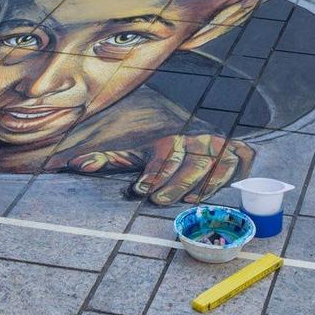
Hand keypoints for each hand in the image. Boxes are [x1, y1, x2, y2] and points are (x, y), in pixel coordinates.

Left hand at [50, 134, 254, 204]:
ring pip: (220, 160)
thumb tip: (71, 165)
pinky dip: (243, 168)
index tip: (138, 191)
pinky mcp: (232, 146)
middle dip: (176, 182)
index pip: (163, 154)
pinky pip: (244, 155)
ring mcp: (215, 141)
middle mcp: (193, 136)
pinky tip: (231, 186)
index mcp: (165, 136)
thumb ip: (99, 158)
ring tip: (192, 200)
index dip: (153, 173)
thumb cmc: (142, 140)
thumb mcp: (120, 146)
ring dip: (210, 180)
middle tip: (159, 201)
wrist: (168, 113)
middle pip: (190, 160)